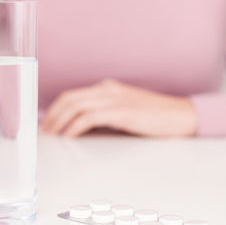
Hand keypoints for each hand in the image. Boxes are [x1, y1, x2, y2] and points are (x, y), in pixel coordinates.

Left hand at [41, 79, 197, 137]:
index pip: (73, 95)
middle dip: (53, 115)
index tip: (47, 123)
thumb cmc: (155, 117)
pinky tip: (69, 136)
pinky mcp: (122, 112)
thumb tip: (81, 129)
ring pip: (76, 106)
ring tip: (52, 136)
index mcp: (108, 87)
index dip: (56, 108)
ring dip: (59, 121)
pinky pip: (90, 117)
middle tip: (44, 132)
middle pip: (70, 98)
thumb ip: (106, 114)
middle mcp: (108, 89)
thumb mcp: (126, 111)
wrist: (182, 115)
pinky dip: (75, 126)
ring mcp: (115, 99)